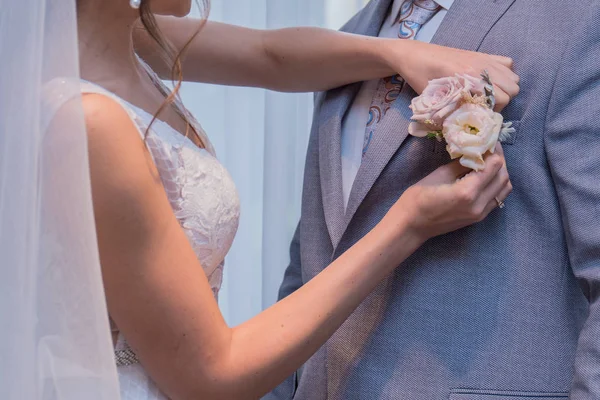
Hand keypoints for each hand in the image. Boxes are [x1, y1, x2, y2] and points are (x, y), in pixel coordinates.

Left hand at [386, 40, 519, 111]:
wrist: (413, 54)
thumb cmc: (419, 77)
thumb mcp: (433, 100)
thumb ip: (452, 112)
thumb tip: (466, 126)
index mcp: (469, 78)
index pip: (500, 98)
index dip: (493, 111)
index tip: (480, 115)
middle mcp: (481, 66)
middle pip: (512, 88)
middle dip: (502, 101)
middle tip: (484, 106)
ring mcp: (483, 58)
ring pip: (513, 77)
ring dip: (505, 89)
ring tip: (488, 95)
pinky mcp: (481, 54)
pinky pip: (507, 63)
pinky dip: (504, 74)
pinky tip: (489, 82)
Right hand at [392, 143, 511, 242]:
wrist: (411, 225)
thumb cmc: (418, 198)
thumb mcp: (440, 174)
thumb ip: (462, 164)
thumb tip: (477, 152)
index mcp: (468, 192)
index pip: (494, 165)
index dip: (494, 150)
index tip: (489, 140)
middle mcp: (479, 204)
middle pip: (503, 177)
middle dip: (499, 160)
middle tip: (490, 148)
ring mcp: (481, 214)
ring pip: (504, 189)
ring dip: (501, 173)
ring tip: (489, 162)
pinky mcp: (479, 218)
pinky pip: (497, 198)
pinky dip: (496, 185)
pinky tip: (485, 177)